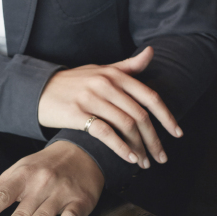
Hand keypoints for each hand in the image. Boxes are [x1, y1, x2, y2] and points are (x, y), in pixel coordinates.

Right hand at [37, 47, 181, 169]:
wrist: (38, 89)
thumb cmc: (73, 82)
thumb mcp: (101, 69)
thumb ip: (128, 66)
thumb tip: (151, 52)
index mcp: (115, 74)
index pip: (150, 97)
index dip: (167, 117)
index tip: (177, 134)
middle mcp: (106, 84)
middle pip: (140, 115)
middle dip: (155, 140)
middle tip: (161, 158)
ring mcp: (91, 98)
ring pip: (125, 125)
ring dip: (139, 147)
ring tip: (145, 162)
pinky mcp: (78, 113)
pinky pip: (105, 132)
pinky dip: (120, 147)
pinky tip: (129, 159)